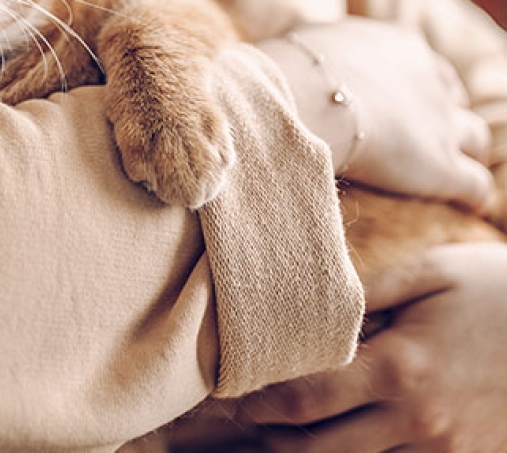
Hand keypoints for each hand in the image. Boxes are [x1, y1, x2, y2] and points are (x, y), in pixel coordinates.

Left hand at [236, 241, 506, 451]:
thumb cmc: (499, 290)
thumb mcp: (431, 274)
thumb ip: (364, 295)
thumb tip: (309, 311)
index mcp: (399, 369)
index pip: (306, 398)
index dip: (260, 401)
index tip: (231, 393)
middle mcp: (417, 422)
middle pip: (320, 448)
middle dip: (272, 436)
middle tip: (238, 420)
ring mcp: (446, 452)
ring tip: (277, 435)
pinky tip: (339, 441)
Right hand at [259, 18, 493, 210]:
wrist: (303, 97)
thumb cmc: (291, 69)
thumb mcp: (310, 44)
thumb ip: (324, 53)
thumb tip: (305, 60)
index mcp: (402, 47)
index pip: (428, 67)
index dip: (420, 88)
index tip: (404, 104)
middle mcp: (430, 82)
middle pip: (456, 100)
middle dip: (445, 117)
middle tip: (425, 137)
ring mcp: (440, 125)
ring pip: (476, 139)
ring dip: (465, 153)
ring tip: (454, 172)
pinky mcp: (442, 167)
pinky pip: (477, 186)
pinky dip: (473, 196)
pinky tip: (466, 206)